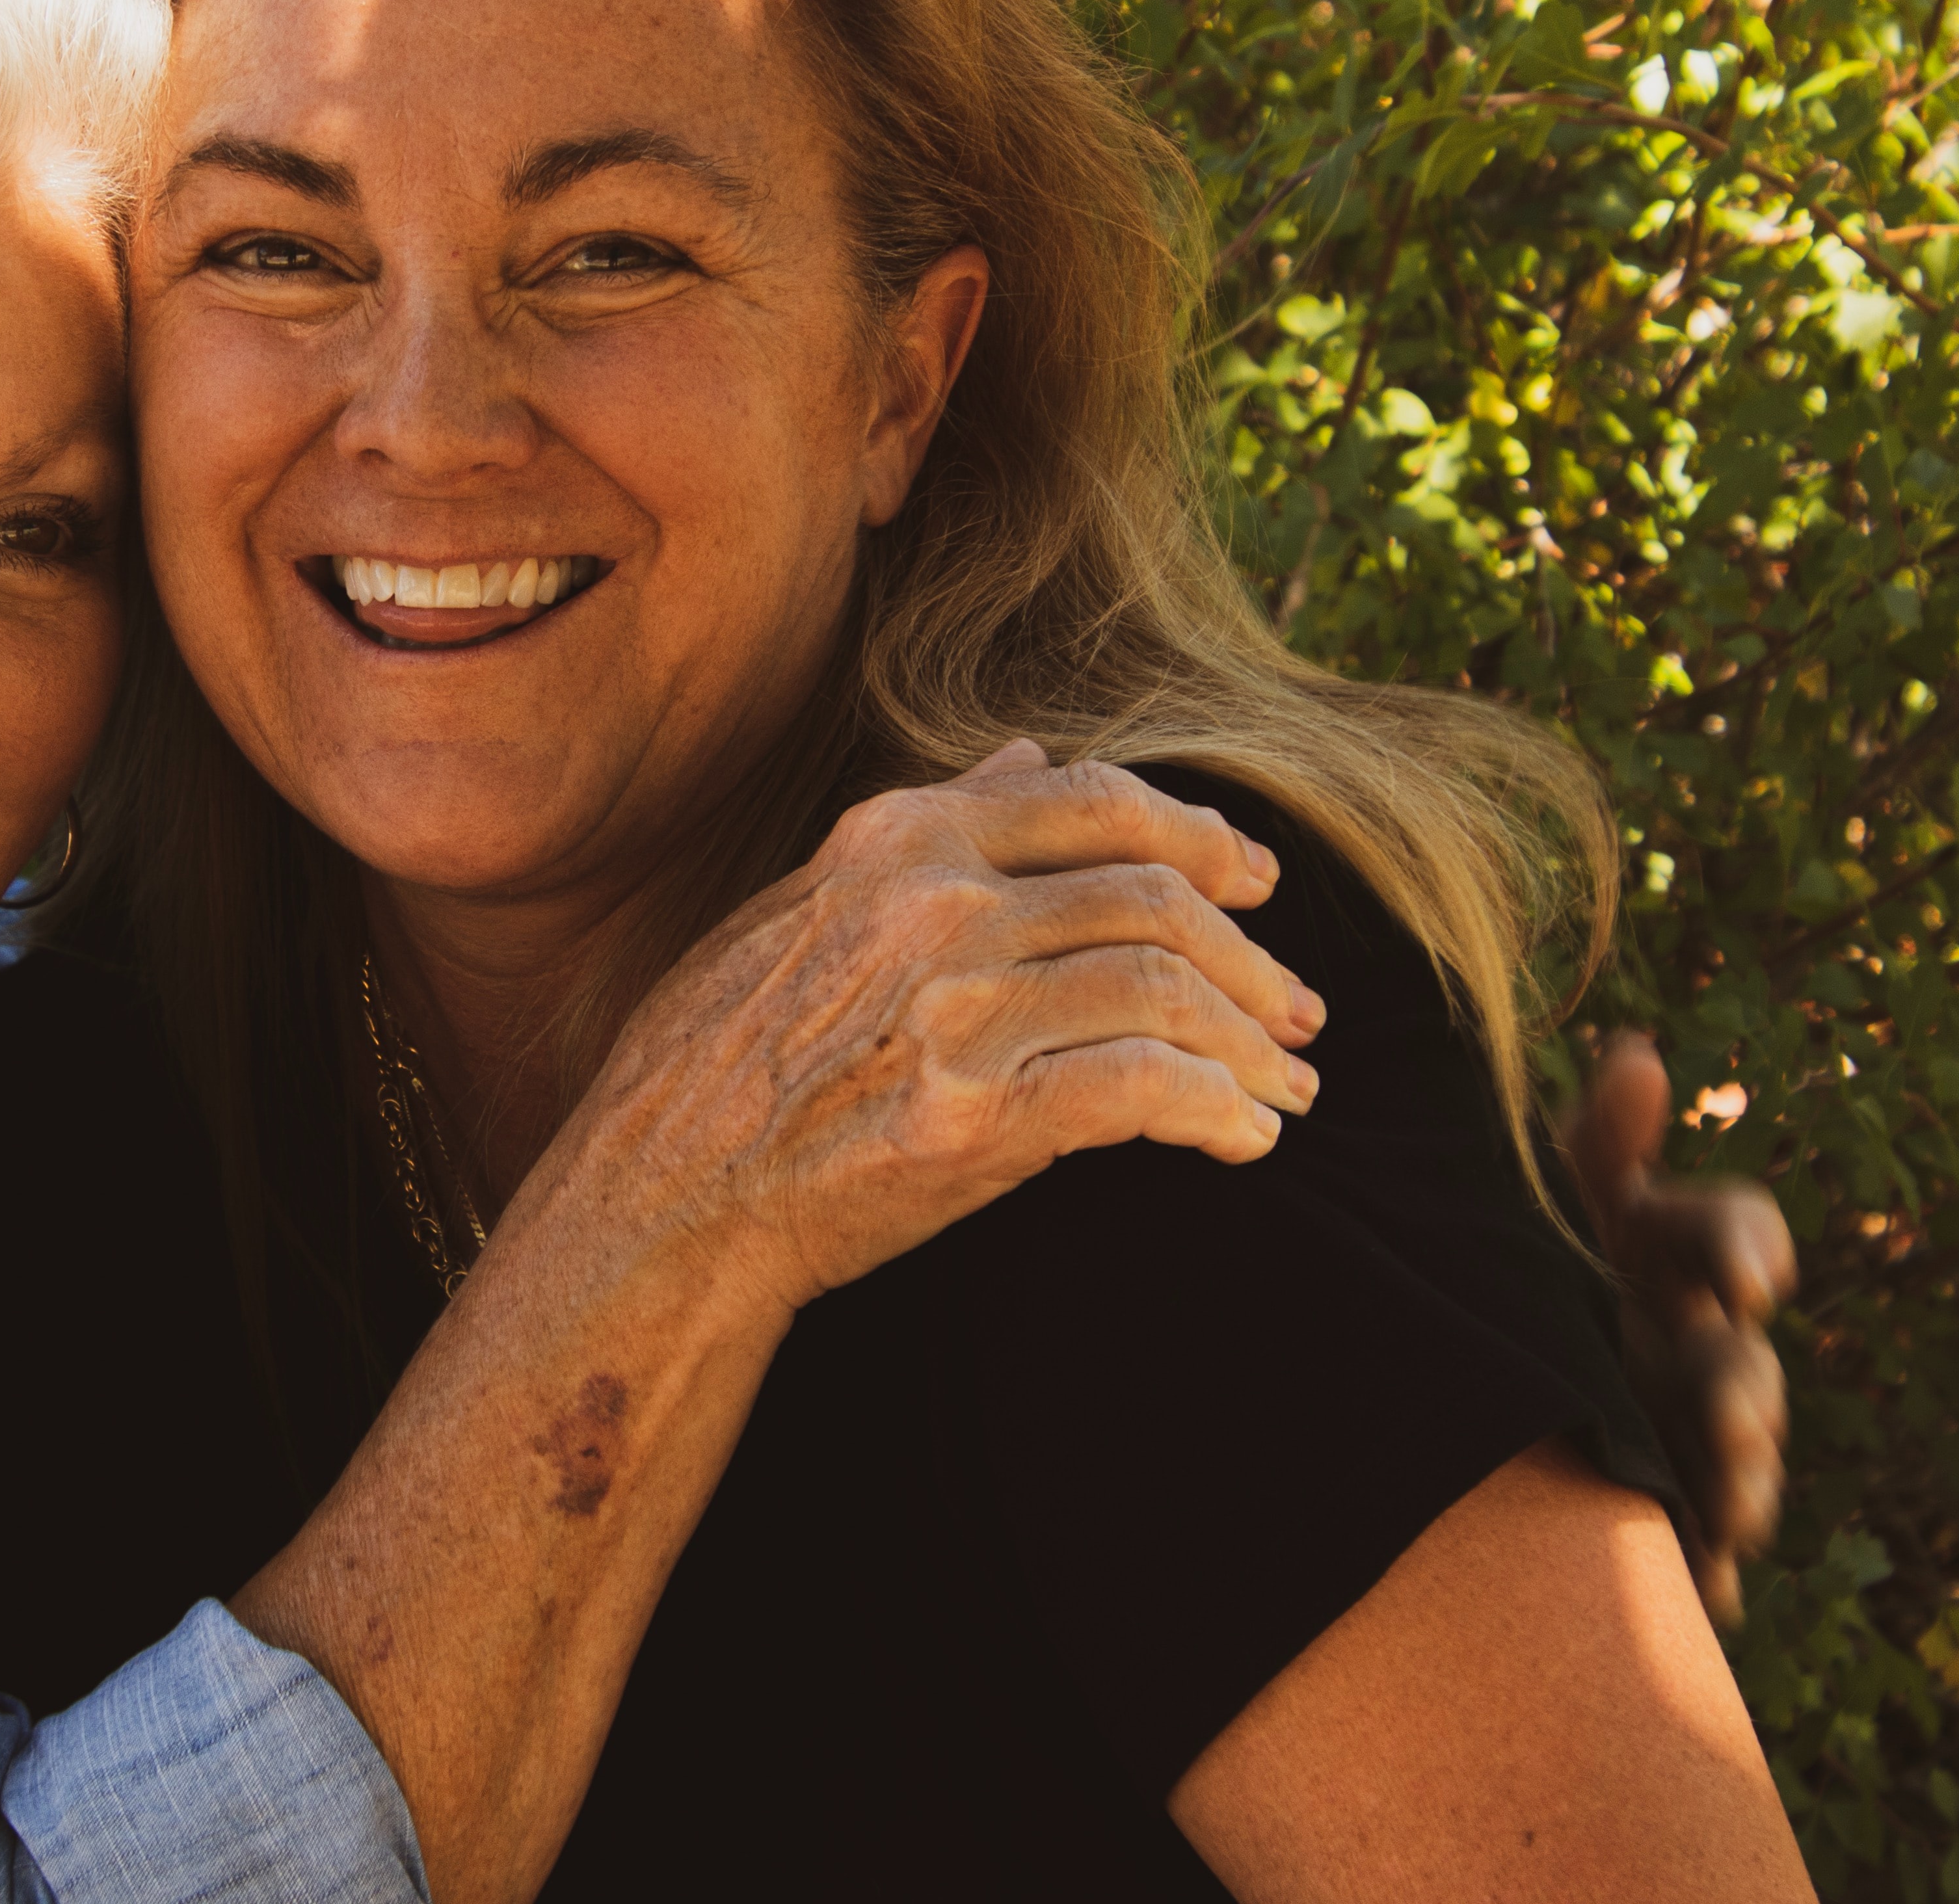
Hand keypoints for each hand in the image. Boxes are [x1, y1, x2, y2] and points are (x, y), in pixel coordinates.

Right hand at [529, 741, 1324, 1320]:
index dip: (1201, 837)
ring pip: (1165, 989)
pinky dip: (1216, 1110)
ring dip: (1251, 1043)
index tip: (1259, 884)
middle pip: (1154, 897)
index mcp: (896, 841)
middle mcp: (933, 905)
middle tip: (1302, 1011)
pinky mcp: (972, 1117)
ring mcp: (953, 1008)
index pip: (1096, 801)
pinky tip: (1244, 1140)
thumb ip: (923, 828)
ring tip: (1287, 1088)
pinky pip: (1143, 1090)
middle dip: (1252, 958)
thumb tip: (1027, 755)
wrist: (656, 1202)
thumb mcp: (798, 907)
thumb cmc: (714, 1063)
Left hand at [1565, 1033, 1798, 1626]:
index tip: (1749, 1278)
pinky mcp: (1659, 1505)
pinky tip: (1715, 1595)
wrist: (1446, 1350)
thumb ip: (1596, 1140)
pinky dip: (1709, 1571)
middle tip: (1735, 1412)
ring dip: (1747, 1483)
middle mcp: (1692, 1335)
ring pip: (1737, 1458)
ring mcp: (1682, 1424)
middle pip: (1742, 1361)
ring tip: (1738, 1510)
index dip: (1749, 1249)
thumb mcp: (1542, 1193)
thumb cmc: (1509, 1246)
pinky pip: (1699, 1547)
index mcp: (1667, 1248)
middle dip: (1747, 1390)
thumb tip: (1637, 1054)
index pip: (1731, 1232)